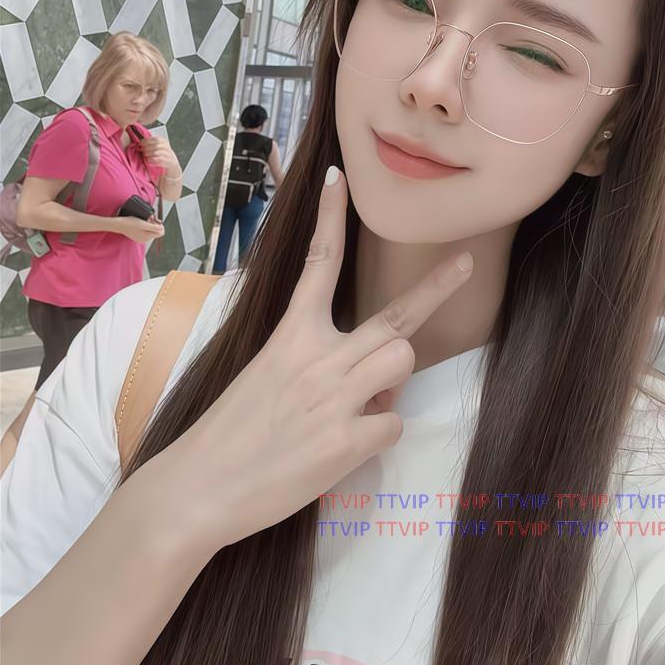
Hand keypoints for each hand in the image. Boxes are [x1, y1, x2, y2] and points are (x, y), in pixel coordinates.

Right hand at [114, 215, 164, 242]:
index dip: (160, 225)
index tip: (155, 219)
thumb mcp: (144, 224)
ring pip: (150, 230)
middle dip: (155, 224)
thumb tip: (162, 229)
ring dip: (150, 224)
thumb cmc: (130, 223)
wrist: (119, 224)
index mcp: (147, 237)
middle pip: (156, 231)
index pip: (161, 232)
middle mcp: (145, 239)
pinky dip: (145, 225)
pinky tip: (142, 221)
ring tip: (145, 218)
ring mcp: (141, 238)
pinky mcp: (137, 235)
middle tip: (150, 217)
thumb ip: (154, 228)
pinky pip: (145, 231)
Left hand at [136, 135, 178, 175]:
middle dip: (146, 148)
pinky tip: (149, 160)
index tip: (140, 143)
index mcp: (163, 141)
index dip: (146, 141)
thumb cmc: (162, 153)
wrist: (171, 162)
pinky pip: (158, 160)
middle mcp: (166, 147)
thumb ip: (150, 143)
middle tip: (142, 150)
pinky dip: (152, 160)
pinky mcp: (167, 161)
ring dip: (148, 154)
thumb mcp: (158, 146)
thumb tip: (140, 142)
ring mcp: (168, 154)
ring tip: (145, 155)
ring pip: (156, 153)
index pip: (155, 139)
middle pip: (155, 146)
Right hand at [155, 167, 473, 553]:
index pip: (319, 263)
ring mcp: (335, 396)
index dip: (331, 217)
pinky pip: (393, 426)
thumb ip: (316, 365)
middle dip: (436, 289)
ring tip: (359, 410)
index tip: (339, 177)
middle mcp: (317, 356)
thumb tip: (367, 382)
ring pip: (402, 362)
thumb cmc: (228, 433)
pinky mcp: (346, 441)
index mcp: (290, 335)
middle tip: (466, 261)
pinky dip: (376, 438)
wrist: (198, 487)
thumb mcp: (265, 378)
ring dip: (392, 386)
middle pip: (397, 319)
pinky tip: (342, 450)